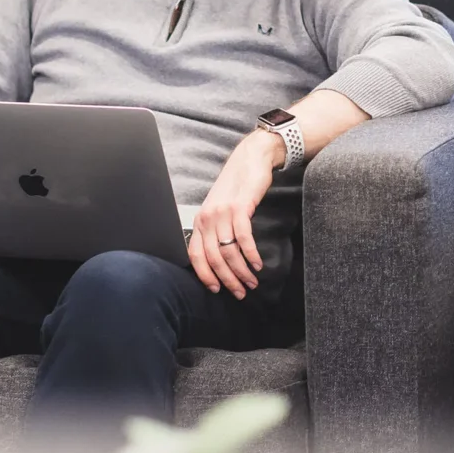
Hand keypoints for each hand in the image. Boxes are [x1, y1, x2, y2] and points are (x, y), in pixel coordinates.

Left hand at [188, 128, 284, 296]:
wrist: (250, 160)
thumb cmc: (236, 187)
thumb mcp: (219, 209)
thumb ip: (216, 229)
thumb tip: (220, 257)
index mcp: (200, 221)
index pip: (195, 255)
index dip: (205, 275)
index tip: (217, 289)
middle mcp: (207, 219)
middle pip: (214, 258)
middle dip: (228, 280)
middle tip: (241, 292)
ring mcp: (222, 213)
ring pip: (229, 251)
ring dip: (242, 271)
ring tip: (252, 282)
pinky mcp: (239, 208)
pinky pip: (243, 238)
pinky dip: (251, 254)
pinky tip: (258, 264)